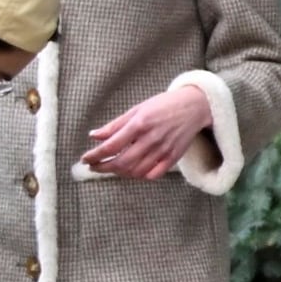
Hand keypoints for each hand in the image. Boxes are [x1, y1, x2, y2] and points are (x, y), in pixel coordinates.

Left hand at [81, 81, 219, 180]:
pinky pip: (153, 174)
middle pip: (121, 163)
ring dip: (120, 173)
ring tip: (112, 168)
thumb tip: (93, 136)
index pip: (111, 146)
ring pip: (136, 171)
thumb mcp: (137, 109)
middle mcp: (150, 139)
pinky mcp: (173, 157)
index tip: (85, 159)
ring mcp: (163, 150)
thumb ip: (115, 125)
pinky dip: (140, 176)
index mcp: (139, 124)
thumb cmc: (163, 105)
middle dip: (103, 168)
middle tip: (94, 167)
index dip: (95, 155)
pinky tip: (133, 171)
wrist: (194, 106)